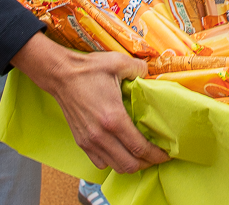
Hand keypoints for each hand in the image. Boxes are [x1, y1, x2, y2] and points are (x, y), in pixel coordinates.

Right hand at [12, 32, 168, 173]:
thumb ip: (140, 69)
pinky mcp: (81, 142)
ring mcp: (90, 141)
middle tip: (157, 156)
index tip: (167, 154)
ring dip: (131, 164)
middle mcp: (101, 135)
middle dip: (147, 163)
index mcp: (114, 118)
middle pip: (129, 164)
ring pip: (115, 166)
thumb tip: (151, 74)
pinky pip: (100, 162)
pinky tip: (121, 150)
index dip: (156, 155)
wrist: (61, 75)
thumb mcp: (119, 62)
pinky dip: (113, 161)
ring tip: (141, 155)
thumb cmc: (89, 70)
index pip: (139, 148)